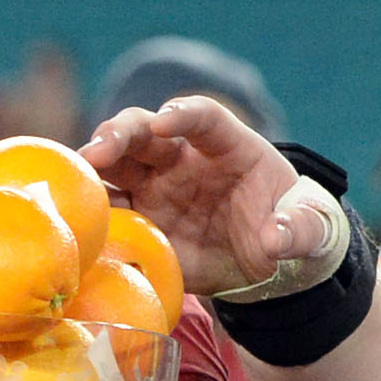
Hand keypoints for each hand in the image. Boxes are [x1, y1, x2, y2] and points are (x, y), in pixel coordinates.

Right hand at [81, 96, 330, 297]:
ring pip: (113, 165)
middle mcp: (182, 158)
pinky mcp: (140, 220)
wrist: (271, 266)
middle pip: (141, 132)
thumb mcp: (311, 228)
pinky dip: (91, 214)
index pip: (204, 117)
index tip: (166, 119)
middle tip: (95, 152)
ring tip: (69, 180)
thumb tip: (277, 238)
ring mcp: (155, 188)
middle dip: (116, 135)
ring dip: (90, 169)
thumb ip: (299, 227)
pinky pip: (109, 212)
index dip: (183, 114)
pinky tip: (76, 221)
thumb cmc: (290, 227)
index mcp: (228, 146)